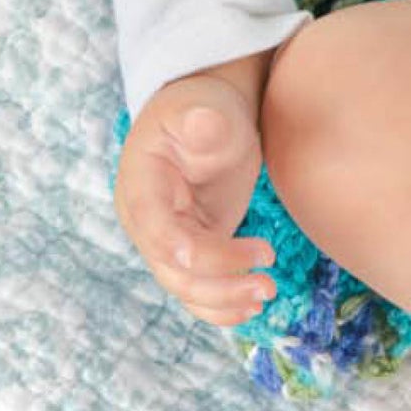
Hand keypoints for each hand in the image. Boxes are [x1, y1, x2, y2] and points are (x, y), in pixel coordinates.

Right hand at [114, 66, 275, 326]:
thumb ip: (202, 120)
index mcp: (141, 190)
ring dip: (225, 300)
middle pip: (175, 272)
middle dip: (221, 285)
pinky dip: (221, 304)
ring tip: (267, 293)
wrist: (206, 111)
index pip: (163, 236)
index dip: (205, 254)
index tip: (257, 252)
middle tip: (269, 284)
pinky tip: (251, 305)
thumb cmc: (201, 106)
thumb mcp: (202, 107)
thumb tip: (205, 124)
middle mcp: (148, 223)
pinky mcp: (192, 245)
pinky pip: (198, 286)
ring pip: (187, 287)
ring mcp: (168, 237)